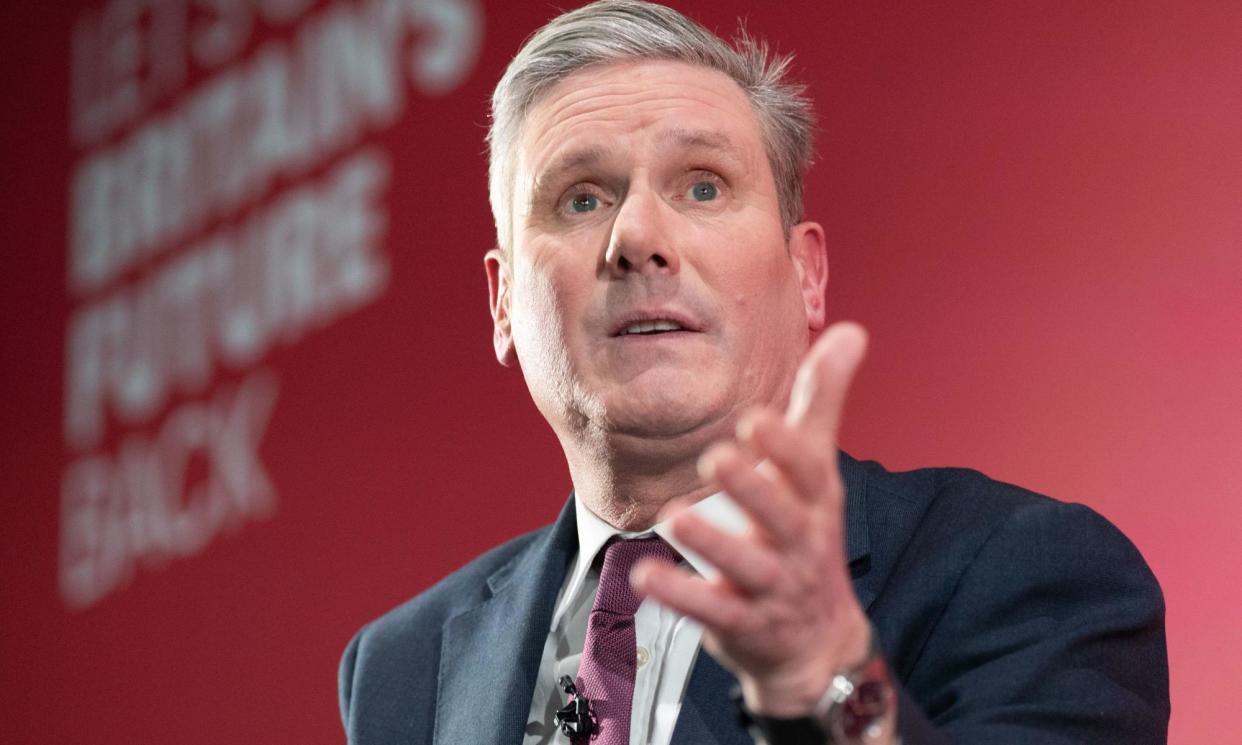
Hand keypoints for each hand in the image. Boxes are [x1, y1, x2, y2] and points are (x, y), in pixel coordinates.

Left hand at [631, 322, 872, 715]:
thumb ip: (823, 400)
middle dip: (753, 489)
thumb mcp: (819, 469)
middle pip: (781, 517)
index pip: (809, 471)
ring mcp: (772, 587)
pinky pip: (710, 611)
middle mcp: (799, 543)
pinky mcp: (741, 623)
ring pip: (746, 567)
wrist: (817, 640)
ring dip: (713, 544)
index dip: (786, 448)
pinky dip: (679, 595)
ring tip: (675, 517)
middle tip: (716, 458)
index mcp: (816, 501)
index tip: (756, 420)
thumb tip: (852, 328)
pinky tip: (645, 575)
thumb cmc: (807, 533)